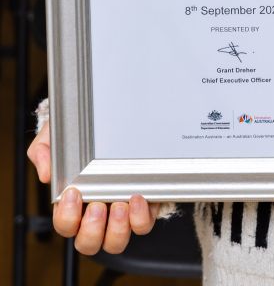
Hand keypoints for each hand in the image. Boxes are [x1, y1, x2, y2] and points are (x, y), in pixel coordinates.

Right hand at [27, 121, 157, 253]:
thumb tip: (45, 174)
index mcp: (72, 205)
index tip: (72, 193)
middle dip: (92, 230)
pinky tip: (138, 198)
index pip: (65, 225)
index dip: (67, 217)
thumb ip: (43, 152)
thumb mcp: (55, 138)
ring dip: (117, 229)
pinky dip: (140, 218)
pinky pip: (142, 225)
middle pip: (89, 243)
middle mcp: (95, 215)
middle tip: (97, 206)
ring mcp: (119, 214)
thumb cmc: (77, 135)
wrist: (109, 118)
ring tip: (119, 204)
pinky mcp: (142, 207)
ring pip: (115, 242)